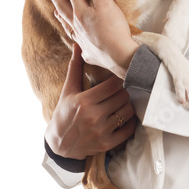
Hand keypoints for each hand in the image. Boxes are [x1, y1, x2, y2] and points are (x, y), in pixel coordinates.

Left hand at [43, 0, 138, 77]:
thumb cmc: (115, 28)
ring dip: (60, 17)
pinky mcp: (89, 52)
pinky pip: (79, 45)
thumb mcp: (106, 3)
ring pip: (67, 26)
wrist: (119, 56)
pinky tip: (76, 41)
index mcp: (81, 12)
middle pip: (62, 8)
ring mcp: (81, 40)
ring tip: (54, 12)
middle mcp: (77, 26)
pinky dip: (75, 40)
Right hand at [44, 42, 136, 158]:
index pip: (113, 85)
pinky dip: (130, 123)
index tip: (118, 80)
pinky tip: (124, 117)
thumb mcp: (68, 91)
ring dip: (127, 106)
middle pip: (123, 97)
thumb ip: (75, 67)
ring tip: (121, 103)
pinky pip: (128, 130)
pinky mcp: (106, 144)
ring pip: (127, 112)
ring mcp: (101, 131)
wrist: (59, 144)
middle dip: (124, 92)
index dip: (118, 80)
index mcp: (84, 101)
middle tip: (121, 91)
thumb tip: (77, 44)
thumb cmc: (64, 113)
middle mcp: (93, 116)